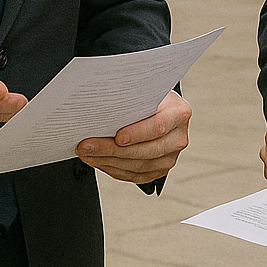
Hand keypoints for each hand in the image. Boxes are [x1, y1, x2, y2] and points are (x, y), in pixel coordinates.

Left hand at [76, 90, 191, 183]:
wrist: (163, 110)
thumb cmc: (152, 97)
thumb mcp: (148, 90)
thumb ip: (134, 99)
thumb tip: (103, 105)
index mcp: (179, 114)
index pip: (157, 126)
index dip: (136, 134)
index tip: (116, 136)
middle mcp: (178, 138)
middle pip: (144, 150)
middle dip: (111, 149)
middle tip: (87, 145)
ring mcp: (169, 157)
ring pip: (136, 166)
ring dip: (107, 161)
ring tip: (87, 153)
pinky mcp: (159, 170)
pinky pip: (133, 175)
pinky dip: (112, 169)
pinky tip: (98, 161)